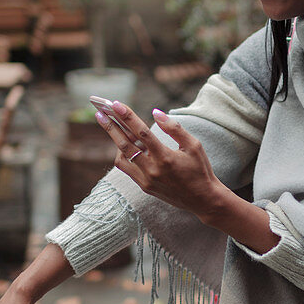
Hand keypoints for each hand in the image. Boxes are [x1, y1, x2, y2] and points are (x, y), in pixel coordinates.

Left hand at [96, 102, 225, 219]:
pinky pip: (126, 168)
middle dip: (111, 127)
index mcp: (166, 157)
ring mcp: (146, 180)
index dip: (128, 117)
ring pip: (122, 157)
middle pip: (125, 144)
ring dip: (116, 141)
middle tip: (100, 112)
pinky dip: (123, 154)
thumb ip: (174, 128)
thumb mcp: (194, 145)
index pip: (142, 132)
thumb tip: (155, 112)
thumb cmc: (200, 169)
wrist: (202, 199)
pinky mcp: (144, 186)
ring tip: (114, 126)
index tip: (116, 104)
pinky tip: (125, 144)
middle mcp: (153, 169)